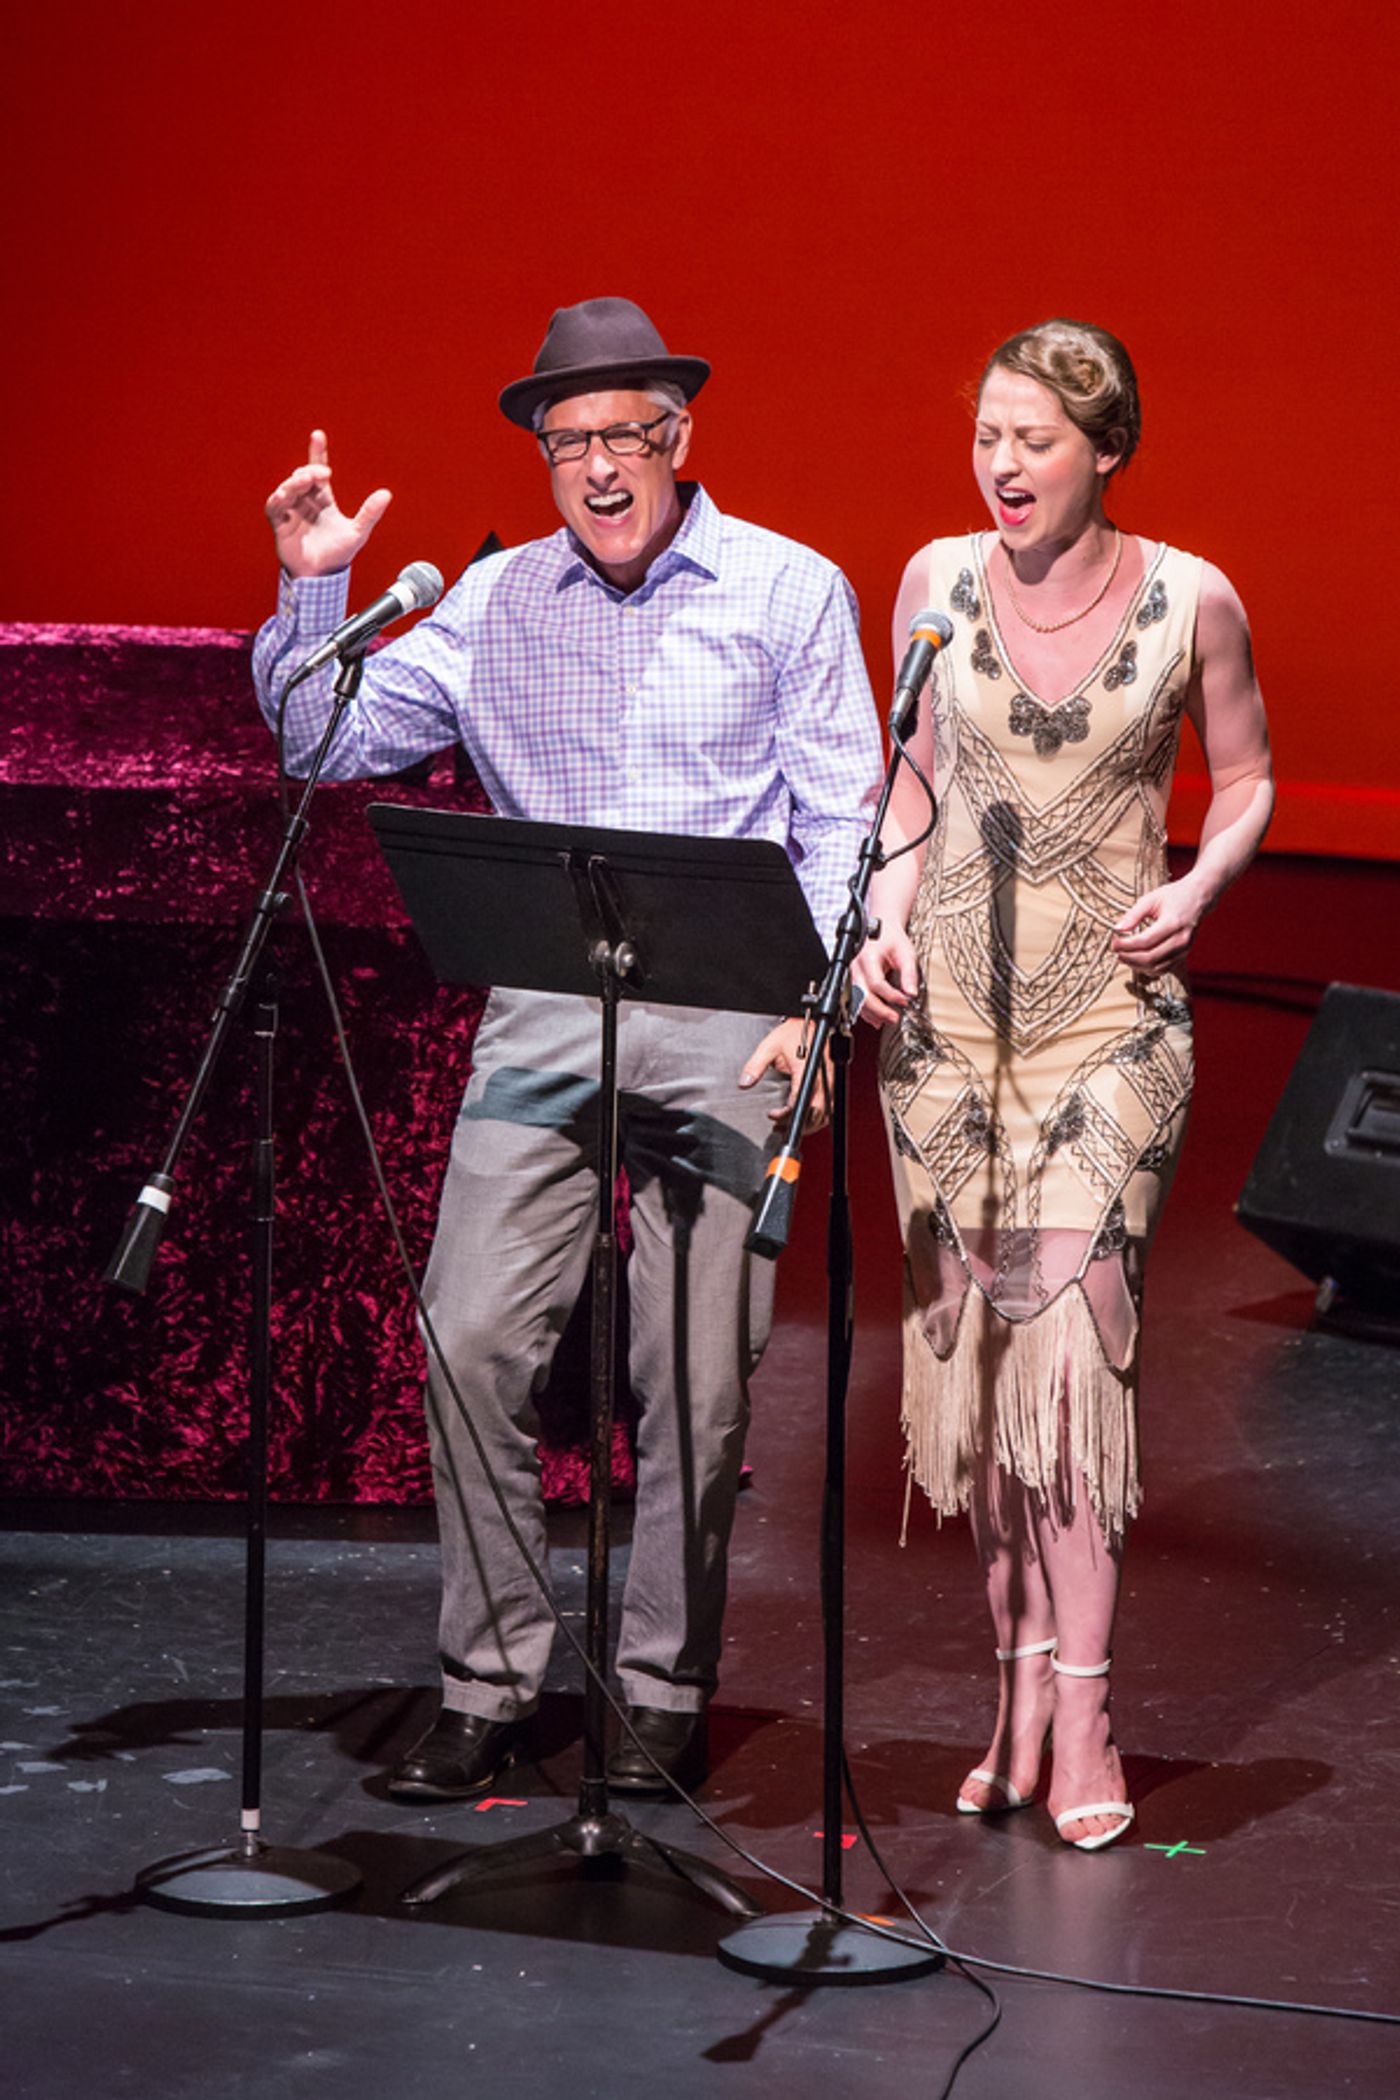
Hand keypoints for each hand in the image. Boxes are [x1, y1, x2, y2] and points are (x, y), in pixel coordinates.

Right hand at [265, 428, 391, 577]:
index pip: (318, 470)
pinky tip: (283, 495)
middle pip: (302, 477)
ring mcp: (291, 511)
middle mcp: (305, 501)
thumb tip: (386, 493)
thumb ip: (370, 513)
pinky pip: (273, 508)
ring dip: (294, 483)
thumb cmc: (338, 555)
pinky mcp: (280, 524)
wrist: (321, 578)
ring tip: (304, 481)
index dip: (318, 453)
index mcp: (322, 499)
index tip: (318, 435)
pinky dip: (277, 500)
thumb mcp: (358, 532)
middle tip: (321, 474)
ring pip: (288, 489)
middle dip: (310, 472)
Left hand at [738, 1016, 830, 1131]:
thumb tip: (745, 1082)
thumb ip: (755, 1065)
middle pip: (816, 1113)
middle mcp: (822, 1078)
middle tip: (781, 1125)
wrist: (810, 1022)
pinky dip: (817, 1115)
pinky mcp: (830, 1082)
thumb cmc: (794, 1032)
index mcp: (807, 1070)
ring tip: (790, 1124)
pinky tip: (804, 1115)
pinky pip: (827, 1105)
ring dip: (810, 1123)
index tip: (773, 1115)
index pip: (799, 1101)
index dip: (786, 1113)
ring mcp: (828, 1081)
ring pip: (825, 1113)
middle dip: (799, 1124)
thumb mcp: (769, 1046)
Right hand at [852, 923, 918, 1026]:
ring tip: (888, 1020)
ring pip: (857, 1000)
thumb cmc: (892, 938)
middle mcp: (856, 967)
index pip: (876, 983)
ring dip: (872, 1013)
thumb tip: (912, 993)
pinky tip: (877, 1018)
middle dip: (879, 1010)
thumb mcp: (905, 953)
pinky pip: (857, 999)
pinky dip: (867, 1011)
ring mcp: (852, 975)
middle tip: (895, 1018)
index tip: (905, 1001)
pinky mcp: (854, 980)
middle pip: (863, 995)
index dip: (891, 995)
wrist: (882, 929)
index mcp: (868, 958)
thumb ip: (909, 974)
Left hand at [1111, 878, 1205, 977]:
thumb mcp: (1151, 899)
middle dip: (1129, 958)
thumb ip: (1134, 914)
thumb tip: (1117, 928)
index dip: (1126, 945)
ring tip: (1123, 957)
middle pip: (1151, 958)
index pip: (1145, 941)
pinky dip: (1148, 969)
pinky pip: (1164, 969)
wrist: (1199, 897)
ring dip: (1137, 966)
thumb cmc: (1174, 896)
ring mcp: (1184, 949)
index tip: (1113, 943)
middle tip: (1116, 952)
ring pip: (1157, 967)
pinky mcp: (1183, 955)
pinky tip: (1136, 962)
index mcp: (1173, 923)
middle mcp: (1181, 939)